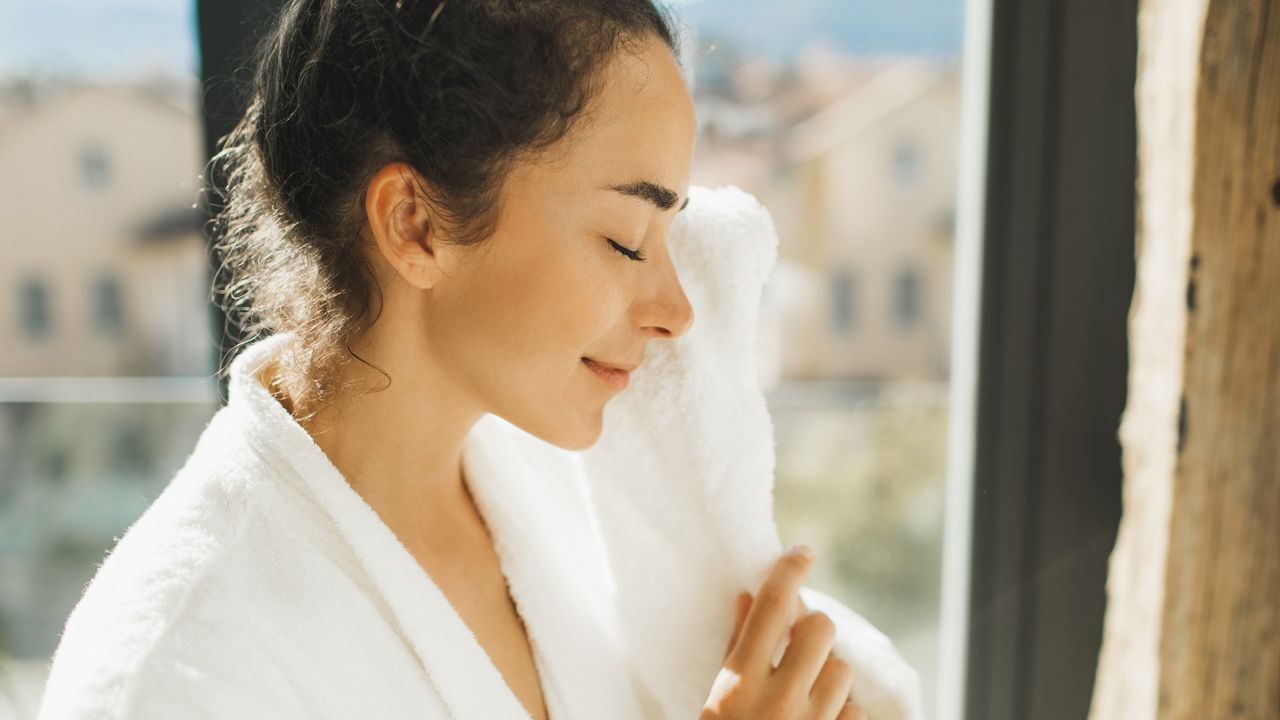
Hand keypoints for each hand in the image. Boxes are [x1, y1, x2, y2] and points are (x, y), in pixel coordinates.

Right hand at [701, 545, 867, 719]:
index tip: (802, 552)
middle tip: (798, 643)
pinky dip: (839, 711)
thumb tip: (747, 597)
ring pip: (842, 669)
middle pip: (819, 627)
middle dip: (812, 628)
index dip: (788, 571)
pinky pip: (855, 709)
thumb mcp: (717, 698)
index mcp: (740, 683)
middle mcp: (778, 701)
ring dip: (826, 675)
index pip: (770, 608)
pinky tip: (816, 719)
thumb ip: (735, 649)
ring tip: (804, 694)